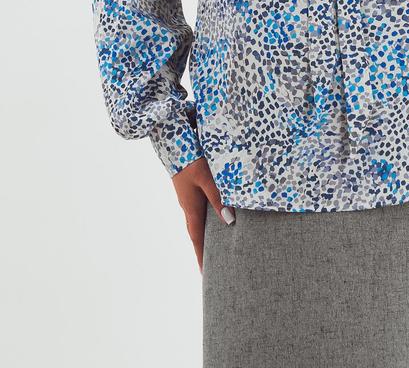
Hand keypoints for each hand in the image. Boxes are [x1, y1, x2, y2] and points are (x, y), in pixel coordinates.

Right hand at [171, 156, 235, 273]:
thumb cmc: (190, 159)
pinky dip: (209, 214)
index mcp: (190, 207)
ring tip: (218, 243)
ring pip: (200, 218)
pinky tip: (216, 211)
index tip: (206, 276)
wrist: (172, 139)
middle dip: (205, 248)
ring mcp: (188, 194)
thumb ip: (218, 198)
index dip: (202, 257)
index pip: (197, 239)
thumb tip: (229, 220)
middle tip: (214, 264)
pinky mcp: (191, 184)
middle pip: (198, 232)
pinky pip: (201, 205)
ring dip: (208, 231)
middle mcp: (188, 204)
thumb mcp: (206, 179)